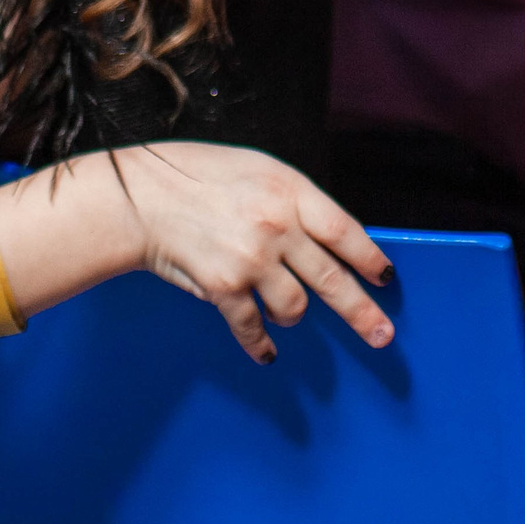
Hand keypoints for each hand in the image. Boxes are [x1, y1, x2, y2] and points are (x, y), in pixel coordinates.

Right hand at [117, 142, 395, 360]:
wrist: (139, 196)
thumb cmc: (196, 176)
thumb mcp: (258, 171)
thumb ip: (295, 202)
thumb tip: (328, 240)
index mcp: (290, 191)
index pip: (345, 232)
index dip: (369, 259)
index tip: (385, 279)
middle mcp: (278, 226)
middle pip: (332, 278)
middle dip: (361, 313)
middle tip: (382, 336)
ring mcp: (252, 259)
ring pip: (295, 307)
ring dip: (294, 317)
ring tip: (288, 316)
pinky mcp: (223, 287)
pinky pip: (253, 326)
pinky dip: (261, 345)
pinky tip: (267, 353)